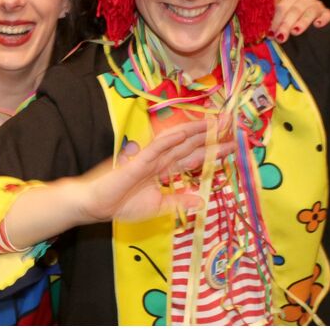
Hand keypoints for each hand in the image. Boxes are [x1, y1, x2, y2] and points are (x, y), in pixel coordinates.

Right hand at [76, 119, 233, 223]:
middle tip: (230, 123)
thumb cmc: (122, 204)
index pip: (193, 158)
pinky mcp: (138, 161)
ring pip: (176, 141)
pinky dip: (169, 139)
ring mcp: (149, 159)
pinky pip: (156, 148)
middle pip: (189, 145)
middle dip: (210, 135)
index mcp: (164, 171)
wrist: (97, 205)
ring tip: (215, 122)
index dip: (212, 151)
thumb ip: (178, 201)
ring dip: (195, 131)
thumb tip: (202, 200)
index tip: (232, 145)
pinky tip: (183, 132)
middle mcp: (160, 161)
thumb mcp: (158, 206)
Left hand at [271, 0, 329, 42]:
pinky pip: (327, 14)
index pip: (282, 5)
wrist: (302, 21)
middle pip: (295, 9)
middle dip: (286, 24)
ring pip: (310, 12)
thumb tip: (267, 33)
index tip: (271, 33)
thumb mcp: (279, 17)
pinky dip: (323, 18)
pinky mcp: (327, 13)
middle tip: (280, 37)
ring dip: (302, 22)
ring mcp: (317, 4)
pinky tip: (317, 24)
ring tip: (295, 31)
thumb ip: (273, 22)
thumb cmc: (287, 18)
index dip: (275, 20)